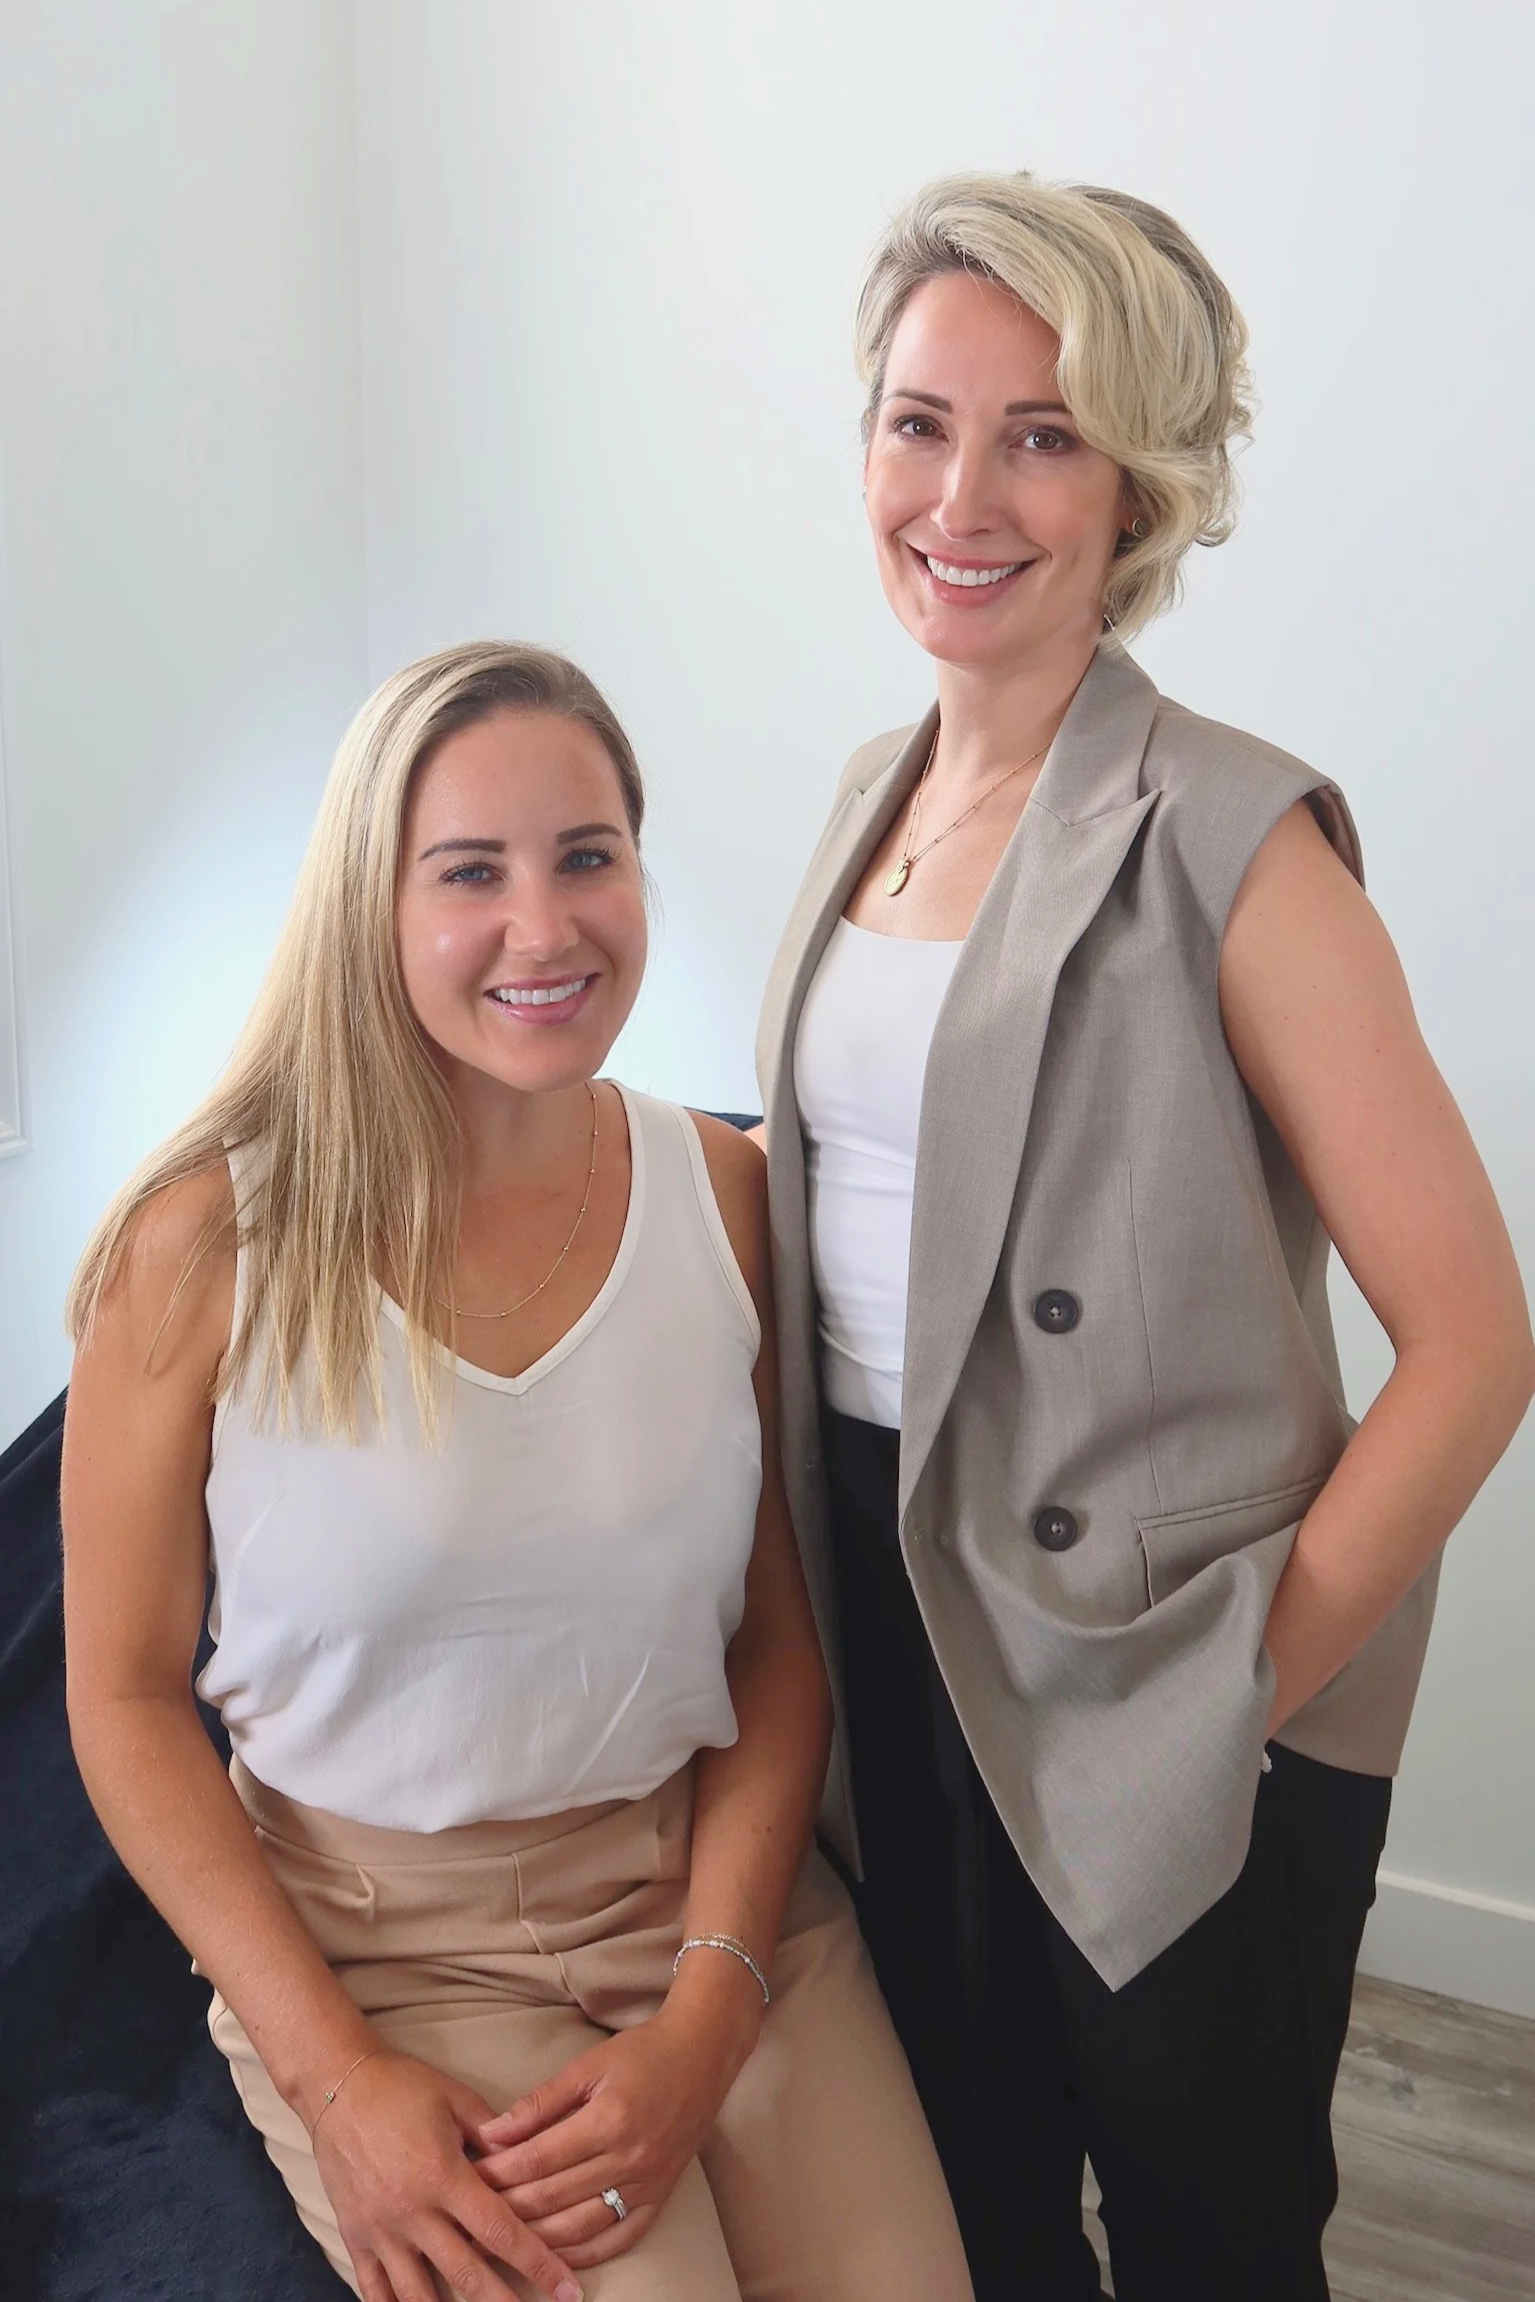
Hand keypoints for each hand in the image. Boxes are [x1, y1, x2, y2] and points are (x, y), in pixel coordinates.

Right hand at [310, 2046, 583, 2301]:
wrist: (336, 2085)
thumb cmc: (401, 2085)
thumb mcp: (455, 2097)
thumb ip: (494, 2133)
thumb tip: (530, 2158)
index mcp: (444, 2176)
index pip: (500, 2231)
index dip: (537, 2263)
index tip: (565, 2288)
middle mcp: (413, 2213)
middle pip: (467, 2275)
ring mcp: (380, 2231)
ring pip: (420, 2295)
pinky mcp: (354, 2237)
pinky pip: (374, 2290)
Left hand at [471, 1995, 757, 2271]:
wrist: (702, 2056)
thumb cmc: (643, 2053)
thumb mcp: (587, 2065)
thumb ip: (540, 2102)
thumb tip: (493, 2132)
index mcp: (608, 2120)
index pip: (538, 2160)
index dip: (499, 2173)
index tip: (469, 2178)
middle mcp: (629, 2159)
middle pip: (553, 2198)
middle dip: (507, 2209)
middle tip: (472, 2215)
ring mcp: (647, 2184)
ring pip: (580, 2227)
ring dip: (537, 2238)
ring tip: (502, 2239)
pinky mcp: (660, 2198)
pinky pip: (618, 2238)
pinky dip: (584, 2254)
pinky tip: (556, 2256)